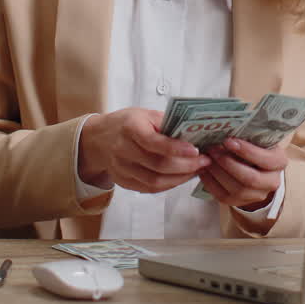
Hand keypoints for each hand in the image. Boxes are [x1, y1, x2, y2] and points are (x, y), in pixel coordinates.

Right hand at [78, 108, 210, 192]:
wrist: (99, 139)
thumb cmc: (127, 123)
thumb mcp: (146, 114)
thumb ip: (167, 124)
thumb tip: (196, 134)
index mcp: (130, 128)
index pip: (153, 142)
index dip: (176, 148)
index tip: (197, 150)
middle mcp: (123, 150)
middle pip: (158, 165)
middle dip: (186, 166)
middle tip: (205, 161)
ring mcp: (121, 168)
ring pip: (155, 181)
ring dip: (181, 178)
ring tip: (196, 170)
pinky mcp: (123, 181)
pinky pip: (149, 188)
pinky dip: (169, 185)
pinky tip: (182, 177)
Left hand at [197, 138, 287, 210]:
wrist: (257, 168)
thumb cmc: (255, 147)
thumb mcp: (258, 139)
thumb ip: (247, 135)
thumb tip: (225, 127)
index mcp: (279, 162)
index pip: (265, 160)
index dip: (246, 151)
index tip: (228, 140)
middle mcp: (272, 182)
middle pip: (250, 178)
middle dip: (228, 163)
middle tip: (212, 150)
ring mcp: (257, 195)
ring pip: (237, 190)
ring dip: (218, 173)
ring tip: (206, 159)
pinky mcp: (241, 203)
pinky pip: (224, 197)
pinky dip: (211, 184)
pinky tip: (204, 171)